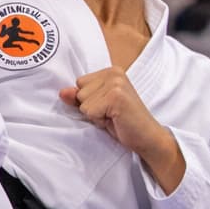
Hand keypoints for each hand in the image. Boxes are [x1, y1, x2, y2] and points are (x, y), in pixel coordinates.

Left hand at [60, 68, 183, 191]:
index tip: (107, 106)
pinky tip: (115, 119)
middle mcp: (113, 73)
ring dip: (94, 114)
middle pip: (78, 91)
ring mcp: (116, 84)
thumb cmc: (122, 122)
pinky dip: (98, 120)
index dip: (89, 100)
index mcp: (111, 71)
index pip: (79, 83)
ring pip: (82, 102)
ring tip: (113, 116)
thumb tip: (62, 92)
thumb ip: (79, 97)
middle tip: (111, 113)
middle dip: (90, 107)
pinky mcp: (116, 97)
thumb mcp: (97, 107)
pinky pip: (89, 111)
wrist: (147, 137)